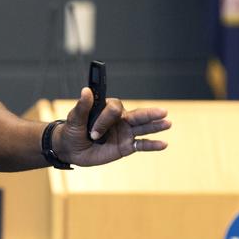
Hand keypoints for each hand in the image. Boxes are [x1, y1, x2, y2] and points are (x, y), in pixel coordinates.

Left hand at [52, 88, 169, 166]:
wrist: (71, 148)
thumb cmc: (72, 130)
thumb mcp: (74, 118)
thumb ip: (82, 106)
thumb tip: (86, 90)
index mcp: (109, 108)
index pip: (115, 110)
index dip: (104, 120)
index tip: (93, 132)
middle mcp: (120, 119)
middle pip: (137, 114)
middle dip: (150, 113)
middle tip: (163, 111)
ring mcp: (125, 133)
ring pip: (143, 128)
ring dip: (155, 126)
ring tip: (168, 123)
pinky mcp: (126, 147)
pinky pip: (141, 145)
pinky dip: (152, 145)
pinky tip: (164, 144)